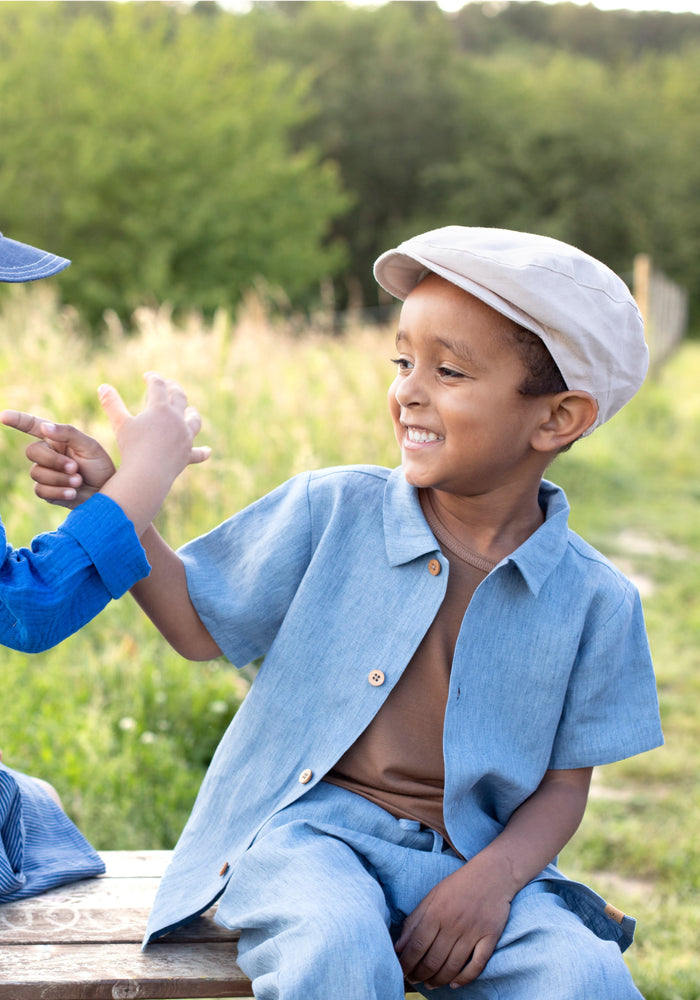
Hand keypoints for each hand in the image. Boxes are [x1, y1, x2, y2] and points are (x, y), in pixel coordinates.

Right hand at [0, 410, 115, 508]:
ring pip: (36, 473)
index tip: (3, 416)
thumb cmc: (100, 467)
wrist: (107, 494)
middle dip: (53, 460)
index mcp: (57, 438)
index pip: (33, 426)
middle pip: (32, 451)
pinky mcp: (47, 491)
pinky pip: (40, 490)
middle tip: (74, 468)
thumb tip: (44, 428)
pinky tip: (73, 492)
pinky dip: (58, 491)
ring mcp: (46, 473)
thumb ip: (68, 434)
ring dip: (59, 478)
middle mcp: (48, 454)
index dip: (18, 420)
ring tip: (79, 481)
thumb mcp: (90, 447)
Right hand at [98, 371, 209, 481]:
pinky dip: (202, 452)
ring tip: (191, 411)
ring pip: (194, 421)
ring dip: (193, 414)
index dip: (153, 378)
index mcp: (160, 408)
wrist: (147, 474)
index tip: (148, 376)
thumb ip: (111, 404)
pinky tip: (208, 451)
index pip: (158, 385)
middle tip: (170, 385)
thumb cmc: (131, 448)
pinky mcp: (187, 454)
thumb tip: (102, 386)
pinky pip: (198, 453)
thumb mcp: (120, 424)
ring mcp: (185, 437)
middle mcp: (177, 419)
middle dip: (174, 389)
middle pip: (180, 398)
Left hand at [395, 860, 511, 989]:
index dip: (406, 964)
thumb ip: (414, 921)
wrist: (493, 874)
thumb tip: (398, 947)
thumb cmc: (458, 885)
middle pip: (433, 960)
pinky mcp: (490, 937)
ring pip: (452, 967)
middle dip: (420, 975)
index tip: (401, 972)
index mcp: (436, 912)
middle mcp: (453, 924)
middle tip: (415, 980)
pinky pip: (477, 965)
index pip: (416, 946)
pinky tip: (454, 984)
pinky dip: (465, 979)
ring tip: (430, 984)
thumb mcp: (432, 896)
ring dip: (438, 980)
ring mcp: (473, 932)